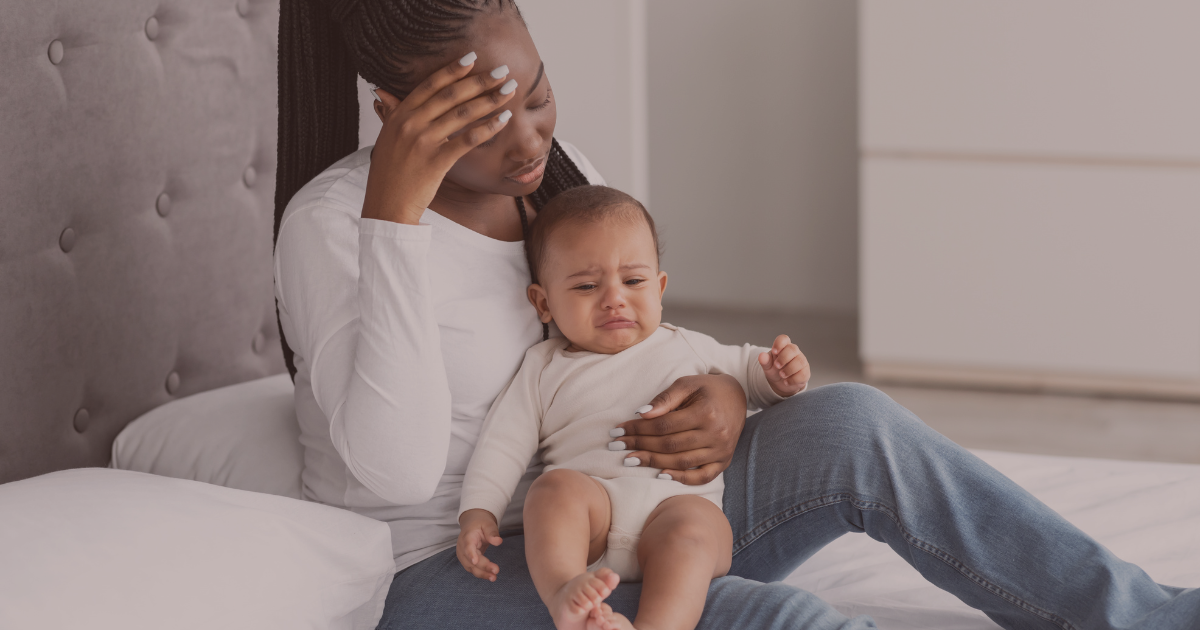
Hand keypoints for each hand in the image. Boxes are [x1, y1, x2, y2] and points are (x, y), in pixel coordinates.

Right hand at [363, 53, 516, 224]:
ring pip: (462, 113)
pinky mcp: (436, 161)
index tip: (473, 58)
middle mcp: (410, 123)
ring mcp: (423, 141)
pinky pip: (467, 140)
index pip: (430, 85)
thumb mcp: (386, 138)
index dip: (453, 70)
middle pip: (451, 95)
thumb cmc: (389, 174)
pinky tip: (504, 119)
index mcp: (399, 115)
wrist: (386, 206)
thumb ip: (391, 113)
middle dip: (480, 81)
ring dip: (490, 100)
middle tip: (502, 71)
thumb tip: (385, 92)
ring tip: (509, 91)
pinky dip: (488, 127)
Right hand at [456, 508, 502, 580]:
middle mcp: (462, 547)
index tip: (476, 561)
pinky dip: (481, 573)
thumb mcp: (488, 523)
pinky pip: (472, 568)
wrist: (472, 523)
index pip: (467, 546)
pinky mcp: (467, 560)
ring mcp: (463, 555)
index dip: (471, 554)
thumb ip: (492, 532)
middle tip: (496, 571)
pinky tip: (490, 576)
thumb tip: (498, 542)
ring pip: (470, 567)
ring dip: (482, 573)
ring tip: (494, 577)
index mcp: (467, 536)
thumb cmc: (480, 523)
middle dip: (482, 567)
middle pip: (470, 560)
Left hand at [609, 373, 745, 484]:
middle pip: (670, 445)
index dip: (638, 429)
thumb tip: (642, 414)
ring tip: (630, 459)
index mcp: (706, 413)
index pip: (664, 425)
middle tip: (617, 446)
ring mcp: (721, 450)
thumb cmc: (707, 388)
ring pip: (682, 462)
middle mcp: (716, 434)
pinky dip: (682, 479)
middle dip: (640, 445)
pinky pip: (703, 476)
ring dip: (653, 462)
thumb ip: (666, 398)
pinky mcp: (724, 461)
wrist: (737, 396)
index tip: (618, 430)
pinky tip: (661, 475)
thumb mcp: (687, 384)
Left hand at [758, 335, 809, 396]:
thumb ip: (765, 361)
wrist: (780, 383)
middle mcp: (794, 352)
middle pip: (793, 349)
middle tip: (776, 366)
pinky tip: (786, 382)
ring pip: (800, 361)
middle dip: (784, 358)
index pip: (784, 339)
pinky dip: (793, 379)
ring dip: (789, 369)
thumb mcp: (768, 366)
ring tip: (781, 375)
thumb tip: (761, 356)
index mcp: (783, 347)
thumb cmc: (775, 370)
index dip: (779, 343)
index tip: (774, 352)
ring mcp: (801, 362)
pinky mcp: (805, 373)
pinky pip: (803, 374)